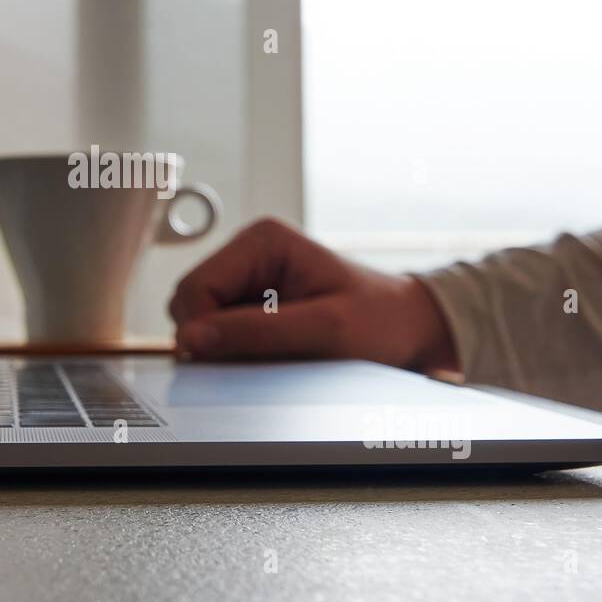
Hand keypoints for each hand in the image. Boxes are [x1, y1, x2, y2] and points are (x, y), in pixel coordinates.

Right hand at [167, 217, 457, 369]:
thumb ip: (256, 332)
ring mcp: (248, 278)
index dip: (202, 329)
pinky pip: (220, 332)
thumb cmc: (381, 321)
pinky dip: (237, 351)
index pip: (195, 287)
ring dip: (226, 346)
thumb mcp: (324, 330)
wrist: (410, 329)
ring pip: (201, 321)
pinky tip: (272, 354)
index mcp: (262, 241)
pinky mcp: (252, 302)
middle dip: (214, 338)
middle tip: (260, 359)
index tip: (226, 360)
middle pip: (191, 303)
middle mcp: (249, 253)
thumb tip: (192, 337)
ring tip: (275, 354)